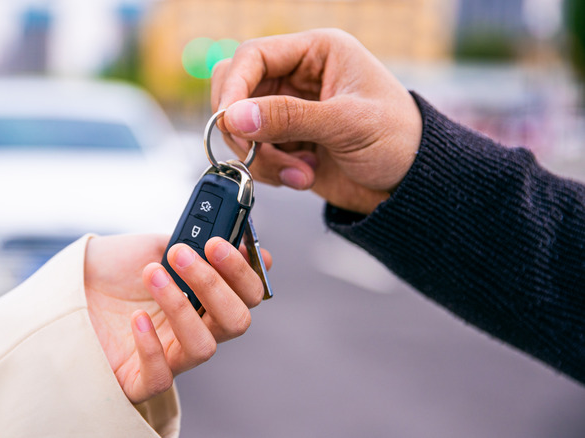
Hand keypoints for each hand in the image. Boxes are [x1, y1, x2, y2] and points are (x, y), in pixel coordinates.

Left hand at [84, 234, 270, 403]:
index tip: (220, 243)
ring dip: (180, 307)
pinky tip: (137, 318)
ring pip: (203, 348)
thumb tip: (245, 241)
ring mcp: (169, 355)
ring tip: (151, 275)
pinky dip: (152, 346)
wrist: (64, 284)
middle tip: (182, 254)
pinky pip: (162, 377)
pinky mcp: (139, 379)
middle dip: (215, 285)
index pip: (246, 294)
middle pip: (236, 322)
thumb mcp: (155, 245)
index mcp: (204, 297)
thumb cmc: (109, 268)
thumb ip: (196, 243)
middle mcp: (193, 327)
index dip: (243, 271)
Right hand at [211, 29, 422, 214]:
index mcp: (317, 52)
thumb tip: (233, 116)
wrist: (411, 186)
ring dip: (261, 157)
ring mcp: (289, 111)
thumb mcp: (347, 124)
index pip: (253, 56)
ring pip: (241, 127)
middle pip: (236, 90)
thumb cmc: (399, 140)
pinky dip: (268, 170)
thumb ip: (289, 118)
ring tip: (299, 173)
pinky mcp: (285, 142)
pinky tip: (302, 176)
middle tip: (255, 154)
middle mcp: (297, 77)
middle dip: (242, 127)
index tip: (227, 121)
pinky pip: (254, 153)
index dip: (233, 87)